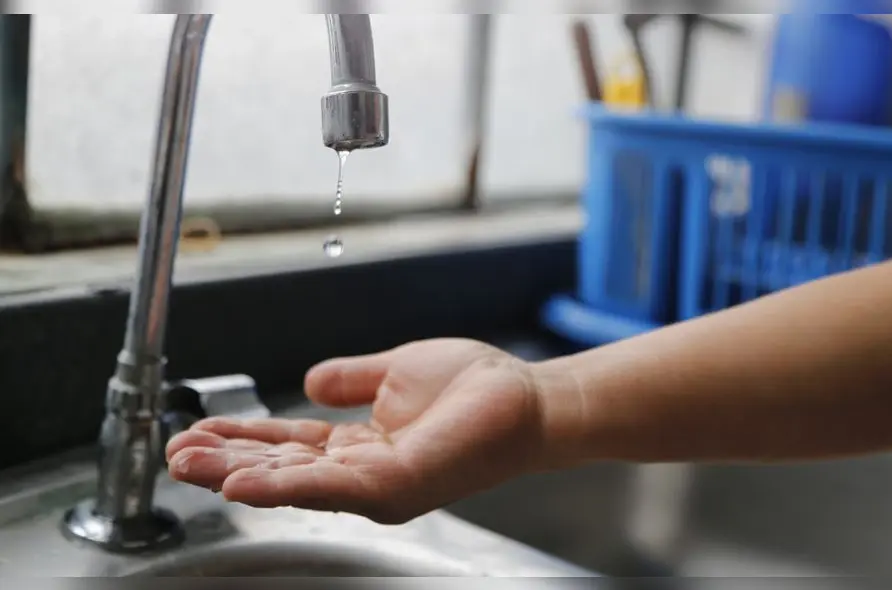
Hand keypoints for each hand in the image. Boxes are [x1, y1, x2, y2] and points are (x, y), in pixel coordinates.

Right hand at [166, 338, 553, 523]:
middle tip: (174, 453)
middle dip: (225, 462)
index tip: (197, 429)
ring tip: (188, 466)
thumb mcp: (395, 372)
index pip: (288, 446)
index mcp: (361, 445)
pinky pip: (330, 487)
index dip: (242, 439)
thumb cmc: (474, 387)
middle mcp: (363, 471)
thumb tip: (310, 377)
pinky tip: (240, 482)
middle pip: (281, 469)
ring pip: (295, 483)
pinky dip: (282, 486)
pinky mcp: (399, 485)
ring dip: (238, 475)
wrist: (526, 394)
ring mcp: (380, 484)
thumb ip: (352, 378)